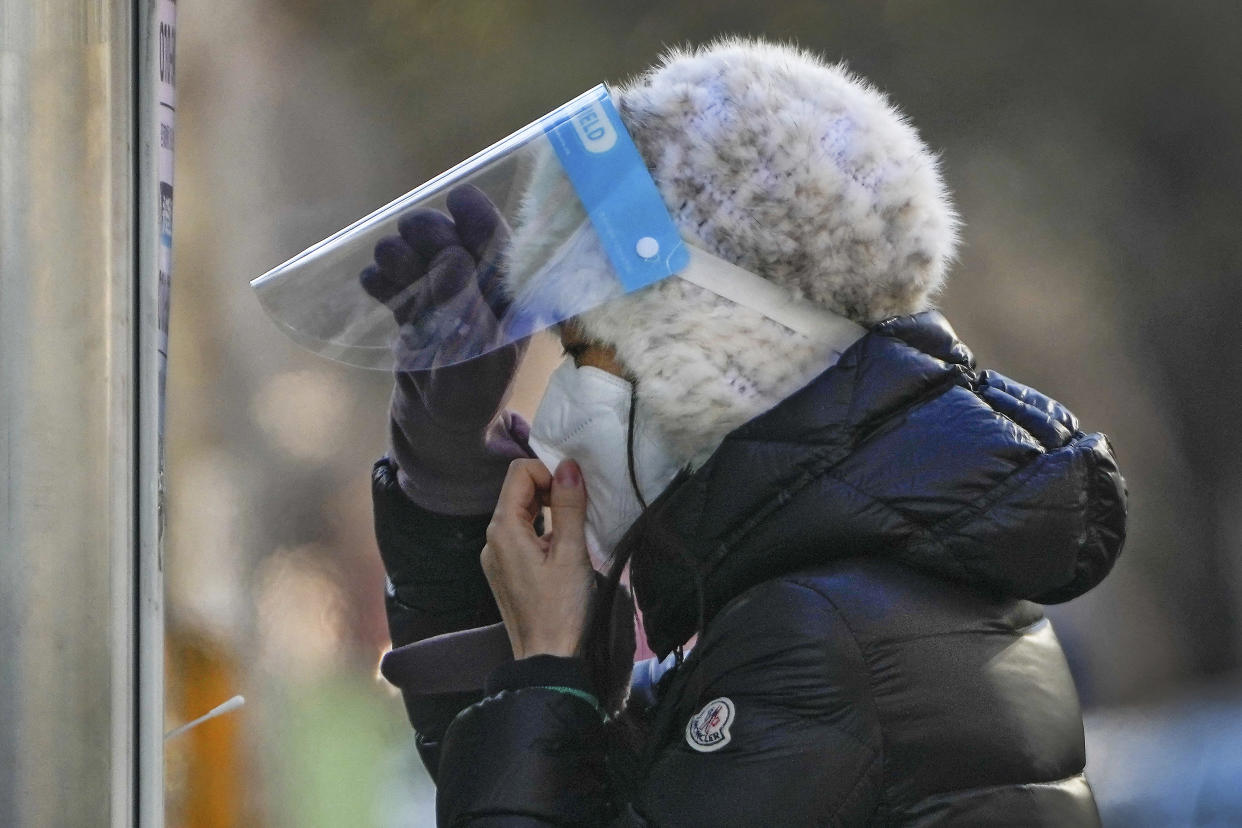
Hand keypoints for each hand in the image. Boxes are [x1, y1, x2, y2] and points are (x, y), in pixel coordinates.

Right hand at [360, 186, 530, 513]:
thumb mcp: (474, 358)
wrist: (434, 435)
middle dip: (432, 234)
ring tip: (387, 262)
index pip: (500, 248)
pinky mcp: (416, 314)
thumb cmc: (467, 400)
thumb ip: (465, 307)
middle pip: (455, 245)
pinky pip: (398, 283)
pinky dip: (383, 279)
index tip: (459, 197)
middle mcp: (481, 296)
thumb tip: (453, 258)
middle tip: (409, 232)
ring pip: (422, 260)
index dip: (481, 219)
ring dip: (402, 253)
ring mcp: (446, 302)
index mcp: (511, 303)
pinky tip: (372, 284)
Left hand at [482, 459, 595, 658]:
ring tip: (576, 530)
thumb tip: (568, 465)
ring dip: (549, 510)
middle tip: (581, 509)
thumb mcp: (571, 554)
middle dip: (551, 490)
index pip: (519, 472)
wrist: (547, 660)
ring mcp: (497, 557)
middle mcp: (492, 540)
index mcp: (503, 530)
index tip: (576, 491)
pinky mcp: (506, 571)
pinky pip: (522, 536)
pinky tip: (565, 549)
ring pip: (521, 513)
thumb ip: (569, 506)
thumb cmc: (562, 610)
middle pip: (519, 491)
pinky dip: (544, 531)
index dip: (549, 472)